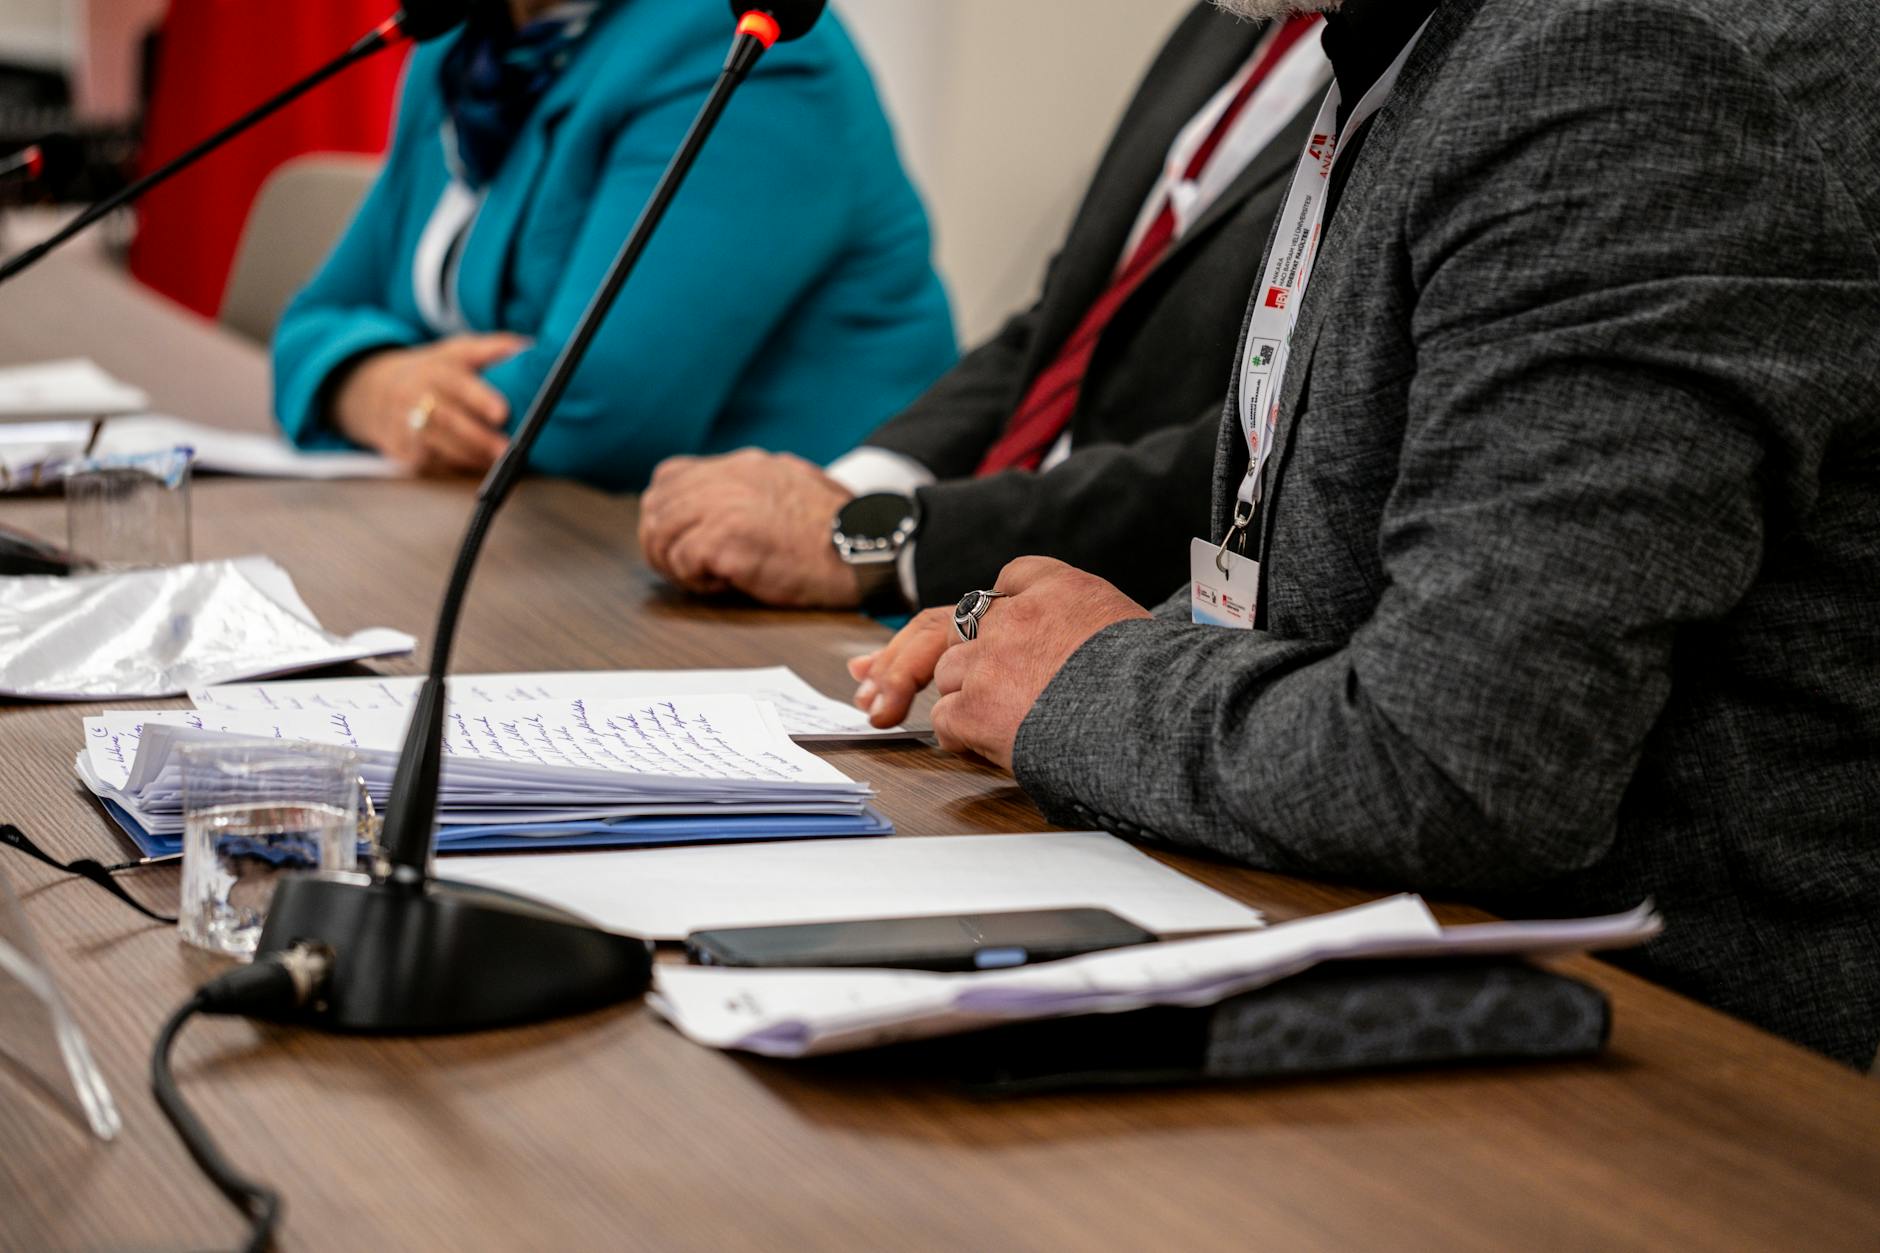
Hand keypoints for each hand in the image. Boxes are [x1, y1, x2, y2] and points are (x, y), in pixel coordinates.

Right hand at [330, 333, 528, 474]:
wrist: (372, 389)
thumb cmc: (433, 371)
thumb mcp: (457, 351)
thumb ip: (492, 348)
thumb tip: (529, 346)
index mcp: (436, 371)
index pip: (458, 384)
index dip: (480, 398)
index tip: (502, 412)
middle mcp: (416, 397)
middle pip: (447, 420)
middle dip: (478, 438)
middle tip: (506, 451)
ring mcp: (405, 425)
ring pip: (437, 445)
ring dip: (469, 457)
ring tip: (496, 464)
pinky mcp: (400, 450)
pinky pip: (428, 464)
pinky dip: (453, 468)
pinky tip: (475, 469)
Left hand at [639, 448, 858, 606]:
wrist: (864, 549)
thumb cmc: (840, 532)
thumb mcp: (795, 487)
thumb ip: (757, 489)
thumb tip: (727, 504)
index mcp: (743, 465)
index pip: (670, 477)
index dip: (667, 512)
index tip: (683, 539)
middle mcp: (727, 477)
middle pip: (657, 507)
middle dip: (663, 544)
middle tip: (689, 569)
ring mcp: (723, 505)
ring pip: (660, 534)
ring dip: (677, 564)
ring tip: (709, 578)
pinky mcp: (724, 538)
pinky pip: (681, 561)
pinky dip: (696, 580)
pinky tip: (727, 584)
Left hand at [850, 557, 1149, 769]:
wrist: (1160, 715)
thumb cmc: (1161, 683)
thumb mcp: (1129, 626)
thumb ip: (1080, 624)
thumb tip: (1064, 653)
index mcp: (1058, 585)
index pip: (1005, 584)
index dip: (980, 615)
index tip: (957, 631)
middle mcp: (1015, 613)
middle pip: (943, 624)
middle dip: (900, 653)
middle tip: (867, 678)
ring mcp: (990, 656)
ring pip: (947, 673)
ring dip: (958, 701)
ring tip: (996, 728)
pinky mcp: (975, 703)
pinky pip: (946, 719)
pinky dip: (958, 735)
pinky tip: (988, 746)